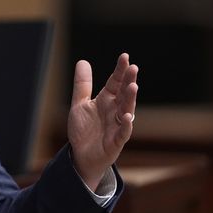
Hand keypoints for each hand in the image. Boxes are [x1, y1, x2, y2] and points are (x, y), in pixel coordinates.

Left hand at [67, 53, 138, 190]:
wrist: (81, 155)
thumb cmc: (84, 129)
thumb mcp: (80, 104)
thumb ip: (82, 85)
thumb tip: (83, 61)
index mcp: (106, 100)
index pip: (115, 82)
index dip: (119, 70)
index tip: (124, 56)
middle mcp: (115, 111)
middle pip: (123, 94)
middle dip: (128, 81)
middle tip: (133, 67)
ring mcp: (118, 125)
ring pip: (127, 110)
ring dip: (130, 99)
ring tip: (133, 86)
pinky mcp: (116, 141)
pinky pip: (123, 132)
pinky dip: (126, 125)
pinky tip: (128, 116)